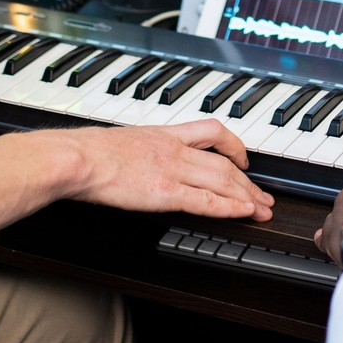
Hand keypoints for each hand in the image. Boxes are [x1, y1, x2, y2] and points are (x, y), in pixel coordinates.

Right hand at [65, 121, 274, 220]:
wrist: (77, 158)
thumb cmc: (88, 152)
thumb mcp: (122, 141)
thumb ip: (138, 149)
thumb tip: (137, 160)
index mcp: (164, 134)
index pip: (211, 131)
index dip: (234, 145)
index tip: (243, 157)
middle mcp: (174, 149)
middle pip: (225, 161)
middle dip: (250, 180)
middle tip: (264, 194)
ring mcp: (173, 170)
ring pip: (223, 179)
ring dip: (248, 195)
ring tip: (262, 208)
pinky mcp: (166, 192)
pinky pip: (207, 201)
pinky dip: (230, 207)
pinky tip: (244, 212)